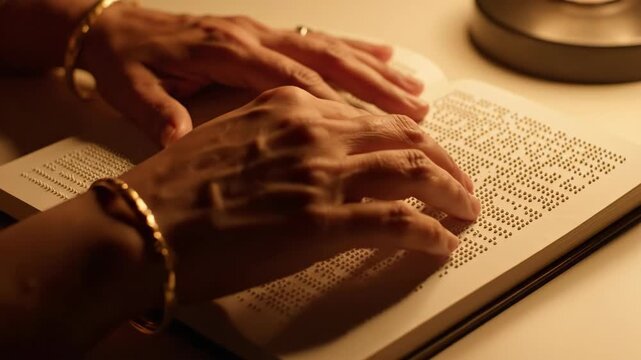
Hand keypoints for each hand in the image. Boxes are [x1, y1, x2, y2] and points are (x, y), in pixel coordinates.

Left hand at [80, 4, 427, 145]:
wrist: (113, 28)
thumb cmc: (127, 61)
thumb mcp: (132, 91)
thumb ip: (158, 113)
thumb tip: (178, 136)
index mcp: (227, 52)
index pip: (292, 78)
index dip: (335, 101)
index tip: (373, 127)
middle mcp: (254, 38)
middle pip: (327, 59)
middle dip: (376, 86)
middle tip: (417, 111)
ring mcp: (263, 34)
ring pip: (332, 49)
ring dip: (377, 70)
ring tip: (416, 89)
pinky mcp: (265, 36)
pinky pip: (319, 41)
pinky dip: (355, 50)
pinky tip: (383, 57)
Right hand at [121, 87, 477, 301]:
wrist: (139, 227)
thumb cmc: (172, 190)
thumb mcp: (233, 142)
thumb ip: (281, 141)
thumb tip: (315, 162)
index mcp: (288, 106)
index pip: (369, 114)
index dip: (406, 134)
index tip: (421, 150)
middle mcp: (311, 130)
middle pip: (404, 134)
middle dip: (442, 159)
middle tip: (458, 181)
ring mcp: (319, 173)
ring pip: (414, 169)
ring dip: (450, 192)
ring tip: (466, 209)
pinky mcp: (320, 221)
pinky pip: (399, 221)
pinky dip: (430, 232)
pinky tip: (442, 243)